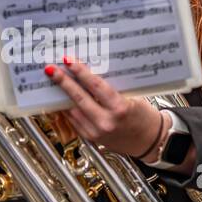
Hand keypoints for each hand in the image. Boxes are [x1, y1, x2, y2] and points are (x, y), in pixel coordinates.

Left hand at [46, 56, 162, 157]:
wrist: (149, 141)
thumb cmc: (143, 117)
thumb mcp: (131, 97)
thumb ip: (109, 88)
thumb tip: (87, 73)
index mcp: (120, 109)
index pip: (95, 86)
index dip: (80, 72)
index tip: (69, 61)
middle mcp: (106, 122)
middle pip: (79, 98)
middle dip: (63, 82)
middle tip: (51, 69)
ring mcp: (96, 132)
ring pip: (72, 110)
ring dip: (61, 95)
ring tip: (53, 81)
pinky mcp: (90, 138)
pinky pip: (73, 120)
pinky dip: (66, 108)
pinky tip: (60, 98)